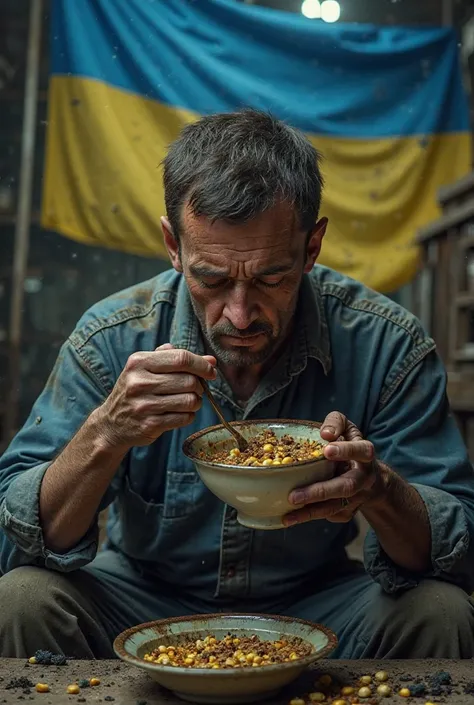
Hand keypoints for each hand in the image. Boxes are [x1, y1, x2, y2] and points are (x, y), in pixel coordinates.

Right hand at [95, 343, 215, 448]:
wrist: (111, 423)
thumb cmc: (136, 390)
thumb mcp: (147, 368)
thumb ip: (177, 359)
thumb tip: (211, 361)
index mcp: (139, 362)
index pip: (181, 358)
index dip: (201, 365)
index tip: (211, 372)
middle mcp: (139, 382)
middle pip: (189, 380)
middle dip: (199, 385)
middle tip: (195, 389)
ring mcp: (143, 405)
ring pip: (189, 400)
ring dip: (196, 402)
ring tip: (188, 401)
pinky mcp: (149, 425)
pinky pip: (184, 418)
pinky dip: (189, 416)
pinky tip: (181, 413)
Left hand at [285, 411, 386, 525]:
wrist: (370, 478)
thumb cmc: (351, 447)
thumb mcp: (347, 428)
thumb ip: (336, 423)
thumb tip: (325, 433)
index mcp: (365, 455)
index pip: (361, 451)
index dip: (345, 451)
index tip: (326, 450)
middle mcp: (363, 478)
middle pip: (345, 487)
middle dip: (319, 492)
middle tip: (294, 495)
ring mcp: (357, 498)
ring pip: (334, 507)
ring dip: (310, 512)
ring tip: (288, 515)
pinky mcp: (348, 512)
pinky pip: (329, 516)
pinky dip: (310, 517)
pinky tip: (292, 517)